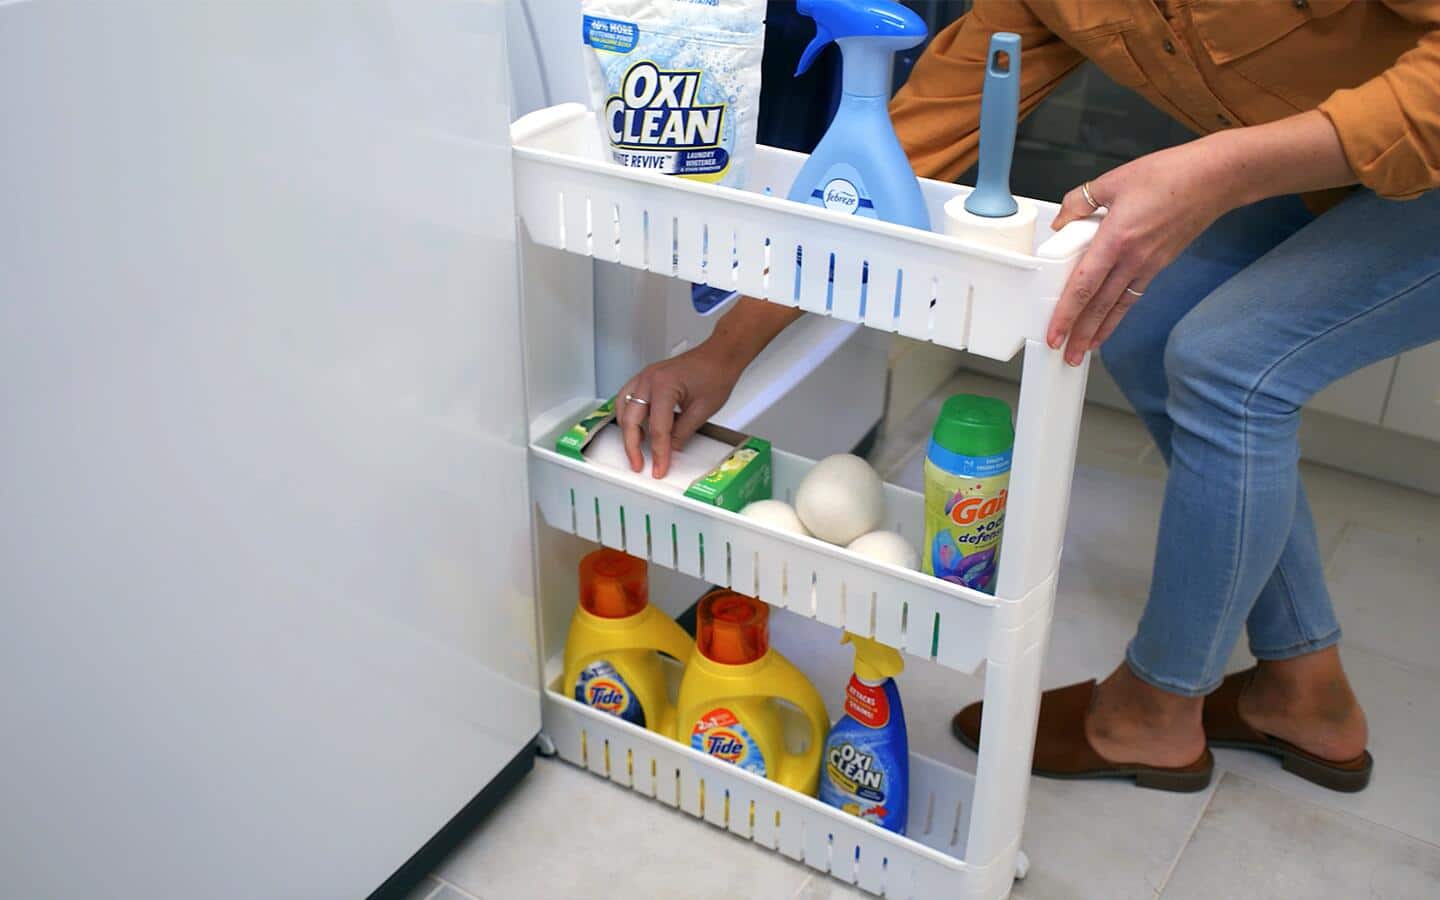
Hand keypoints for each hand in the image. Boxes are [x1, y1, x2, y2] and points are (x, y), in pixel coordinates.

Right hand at [617, 341, 743, 478]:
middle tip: (639, 465)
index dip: (658, 452)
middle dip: (633, 446)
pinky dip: (628, 415)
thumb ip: (683, 433)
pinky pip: (627, 398)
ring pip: (623, 408)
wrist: (719, 355)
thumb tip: (670, 450)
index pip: (657, 428)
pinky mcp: (645, 378)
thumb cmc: (715, 374)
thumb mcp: (703, 410)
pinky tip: (636, 427)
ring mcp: (644, 377)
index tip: (660, 468)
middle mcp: (648, 379)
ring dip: (626, 430)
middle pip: (631, 420)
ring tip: (635, 449)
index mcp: (664, 386)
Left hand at [1046, 137, 1237, 364]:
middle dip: (1081, 334)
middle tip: (1066, 356)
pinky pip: (1134, 295)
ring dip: (1100, 331)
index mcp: (1116, 238)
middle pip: (1100, 305)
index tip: (1054, 332)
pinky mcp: (1159, 264)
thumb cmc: (1172, 174)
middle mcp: (1132, 258)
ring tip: (1085, 351)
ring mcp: (1148, 264)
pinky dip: (1119, 313)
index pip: (1084, 285)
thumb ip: (1081, 201)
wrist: (1216, 179)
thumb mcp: (1114, 180)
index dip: (1066, 313)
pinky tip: (1110, 323)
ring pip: (1118, 305)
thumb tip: (1062, 220)